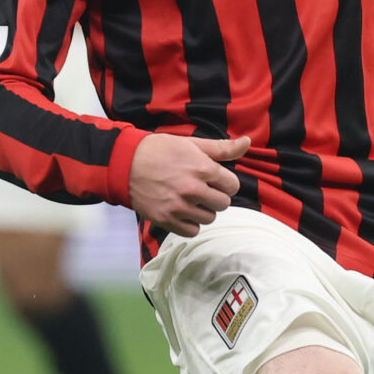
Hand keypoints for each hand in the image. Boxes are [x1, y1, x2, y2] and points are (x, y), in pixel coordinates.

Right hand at [129, 133, 250, 234]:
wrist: (125, 164)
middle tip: (201, 189)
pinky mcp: (166, 220)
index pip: (233, 186)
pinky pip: (192, 231)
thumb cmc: (160, 150)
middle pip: (223, 204)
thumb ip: (222, 148)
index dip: (225, 182)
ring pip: (209, 218)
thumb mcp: (192, 144)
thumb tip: (248, 142)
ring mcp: (179, 207)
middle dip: (215, 196)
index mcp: (202, 168)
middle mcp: (193, 189)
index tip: (214, 179)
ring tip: (190, 199)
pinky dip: (190, 223)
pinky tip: (182, 211)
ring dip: (203, 210)